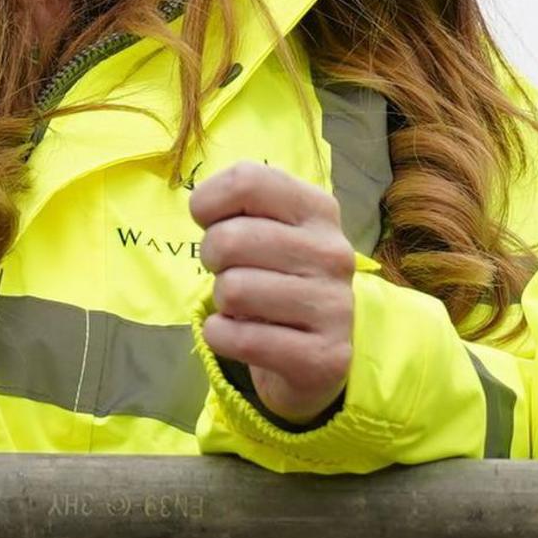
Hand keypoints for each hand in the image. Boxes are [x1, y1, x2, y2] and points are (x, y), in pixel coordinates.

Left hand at [192, 162, 358, 426]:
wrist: (317, 355)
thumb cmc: (279, 280)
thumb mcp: (271, 231)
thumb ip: (242, 206)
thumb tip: (204, 205)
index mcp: (319, 210)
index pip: (247, 180)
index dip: (209, 201)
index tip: (211, 222)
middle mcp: (333, 253)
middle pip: (230, 238)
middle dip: (212, 258)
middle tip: (229, 271)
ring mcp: (333, 306)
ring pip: (233, 290)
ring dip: (222, 302)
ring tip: (244, 306)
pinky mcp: (323, 356)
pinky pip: (239, 338)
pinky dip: (222, 337)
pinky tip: (242, 334)